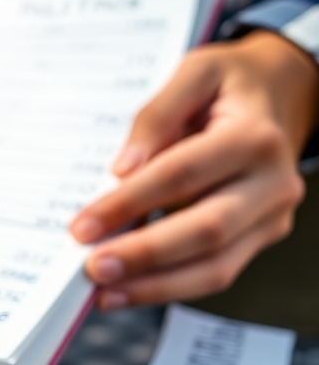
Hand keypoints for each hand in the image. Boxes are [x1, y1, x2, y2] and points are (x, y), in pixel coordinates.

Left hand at [70, 31, 315, 308]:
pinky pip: (216, 272)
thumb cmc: (231, 86)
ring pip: (216, 266)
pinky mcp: (260, 237)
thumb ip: (157, 115)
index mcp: (254, 136)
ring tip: (104, 292)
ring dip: (155, 285)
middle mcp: (272, 182)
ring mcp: (271, 216)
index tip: (82, 225)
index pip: (182, 175)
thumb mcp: (195, 73)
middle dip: (144, 254)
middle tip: (92, 268)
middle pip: (206, 230)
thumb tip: (123, 170)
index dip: (130, 203)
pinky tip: (128, 289)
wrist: (283, 95)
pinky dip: (169, 286)